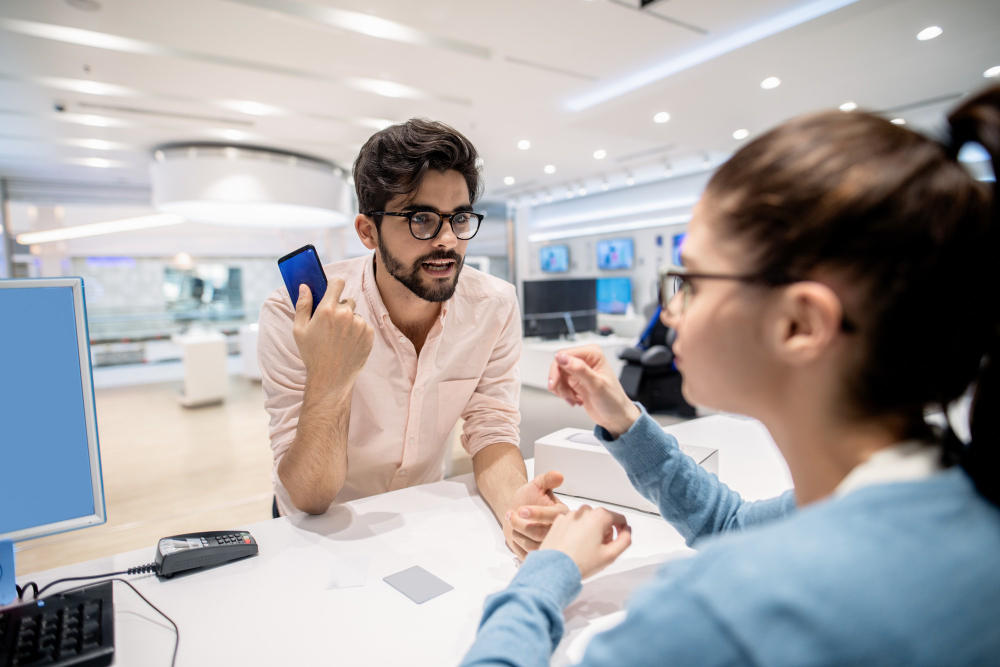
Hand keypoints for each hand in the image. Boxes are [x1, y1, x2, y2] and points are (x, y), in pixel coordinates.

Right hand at [292, 279, 373, 400]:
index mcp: (328, 309)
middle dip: (340, 308)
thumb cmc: (312, 354)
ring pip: (355, 315)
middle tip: (331, 325)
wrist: (330, 379)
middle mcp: (346, 314)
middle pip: (347, 300)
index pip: (337, 283)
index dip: (334, 285)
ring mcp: (360, 324)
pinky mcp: (369, 334)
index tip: (332, 291)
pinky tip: (348, 344)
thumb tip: (305, 286)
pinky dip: (357, 332)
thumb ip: (303, 305)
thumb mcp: (300, 329)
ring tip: (339, 338)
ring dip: (349, 322)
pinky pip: (363, 326)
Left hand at [503, 471, 569, 559]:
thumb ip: (548, 479)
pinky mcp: (539, 554)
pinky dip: (517, 545)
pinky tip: (514, 533)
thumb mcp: (537, 484)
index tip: (521, 510)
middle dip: (521, 524)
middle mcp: (559, 532)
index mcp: (562, 514)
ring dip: (517, 534)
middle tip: (509, 514)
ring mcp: (549, 545)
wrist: (518, 508)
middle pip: (542, 534)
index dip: (537, 514)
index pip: (554, 517)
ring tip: (511, 522)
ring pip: (533, 547)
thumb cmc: (530, 496)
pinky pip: (527, 556)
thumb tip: (559, 475)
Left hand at [540, 505, 631, 578]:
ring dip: (591, 532)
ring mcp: (570, 514)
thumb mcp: (611, 555)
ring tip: (585, 550)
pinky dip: (577, 532)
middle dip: (605, 533)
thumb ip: (625, 540)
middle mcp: (584, 511)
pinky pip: (574, 524)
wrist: (553, 568)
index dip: (622, 531)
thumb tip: (627, 531)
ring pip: (588, 520)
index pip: (619, 518)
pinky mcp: (558, 521)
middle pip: (603, 519)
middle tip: (599, 551)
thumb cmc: (581, 563)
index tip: (615, 544)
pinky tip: (573, 546)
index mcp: (599, 516)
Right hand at [547, 345, 640, 436]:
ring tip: (573, 399)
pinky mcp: (575, 381)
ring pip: (557, 376)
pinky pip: (560, 384)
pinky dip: (564, 394)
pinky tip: (575, 400)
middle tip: (564, 394)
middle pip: (558, 365)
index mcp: (592, 354)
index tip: (555, 382)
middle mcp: (585, 360)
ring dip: (562, 390)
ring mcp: (579, 371)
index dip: (557, 369)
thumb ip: (579, 369)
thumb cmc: (613, 401)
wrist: (615, 417)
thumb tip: (562, 357)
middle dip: (559, 382)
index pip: (564, 354)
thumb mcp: (596, 385)